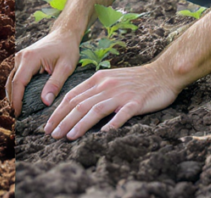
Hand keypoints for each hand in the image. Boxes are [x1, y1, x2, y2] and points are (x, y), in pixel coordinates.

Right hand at [6, 28, 81, 116]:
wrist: (64, 33)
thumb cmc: (67, 49)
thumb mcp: (66, 66)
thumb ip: (55, 84)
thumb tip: (45, 102)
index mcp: (30, 58)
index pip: (18, 83)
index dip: (16, 100)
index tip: (17, 114)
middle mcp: (21, 57)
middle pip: (11, 83)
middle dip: (12, 101)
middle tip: (15, 119)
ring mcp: (19, 57)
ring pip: (11, 80)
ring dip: (12, 95)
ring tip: (16, 112)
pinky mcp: (21, 60)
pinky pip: (15, 76)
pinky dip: (15, 89)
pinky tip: (20, 100)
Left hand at [43, 63, 181, 139]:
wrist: (162, 73)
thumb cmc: (135, 79)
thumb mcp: (110, 79)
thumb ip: (94, 90)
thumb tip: (74, 106)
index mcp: (98, 79)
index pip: (72, 96)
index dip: (58, 111)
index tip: (48, 125)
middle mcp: (106, 86)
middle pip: (80, 104)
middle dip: (63, 120)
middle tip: (52, 135)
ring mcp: (120, 94)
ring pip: (95, 110)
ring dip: (80, 124)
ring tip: (68, 136)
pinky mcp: (135, 102)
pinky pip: (122, 114)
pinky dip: (111, 124)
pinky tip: (102, 134)